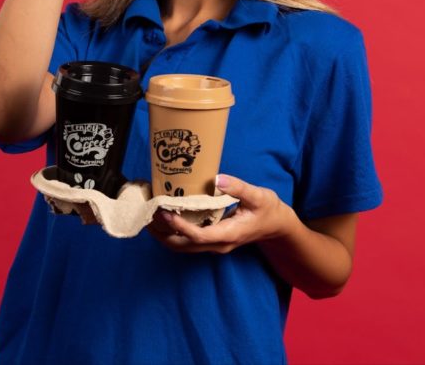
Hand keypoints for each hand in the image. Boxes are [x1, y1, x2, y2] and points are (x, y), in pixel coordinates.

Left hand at [146, 175, 293, 253]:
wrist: (276, 227)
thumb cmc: (269, 210)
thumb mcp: (258, 196)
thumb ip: (239, 188)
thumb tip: (218, 178)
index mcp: (229, 234)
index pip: (199, 236)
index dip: (180, 226)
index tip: (166, 212)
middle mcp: (219, 244)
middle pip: (183, 246)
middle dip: (163, 233)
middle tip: (148, 213)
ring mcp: (214, 245)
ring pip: (182, 247)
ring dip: (164, 234)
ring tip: (149, 216)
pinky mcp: (211, 240)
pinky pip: (187, 241)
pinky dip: (172, 232)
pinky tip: (164, 217)